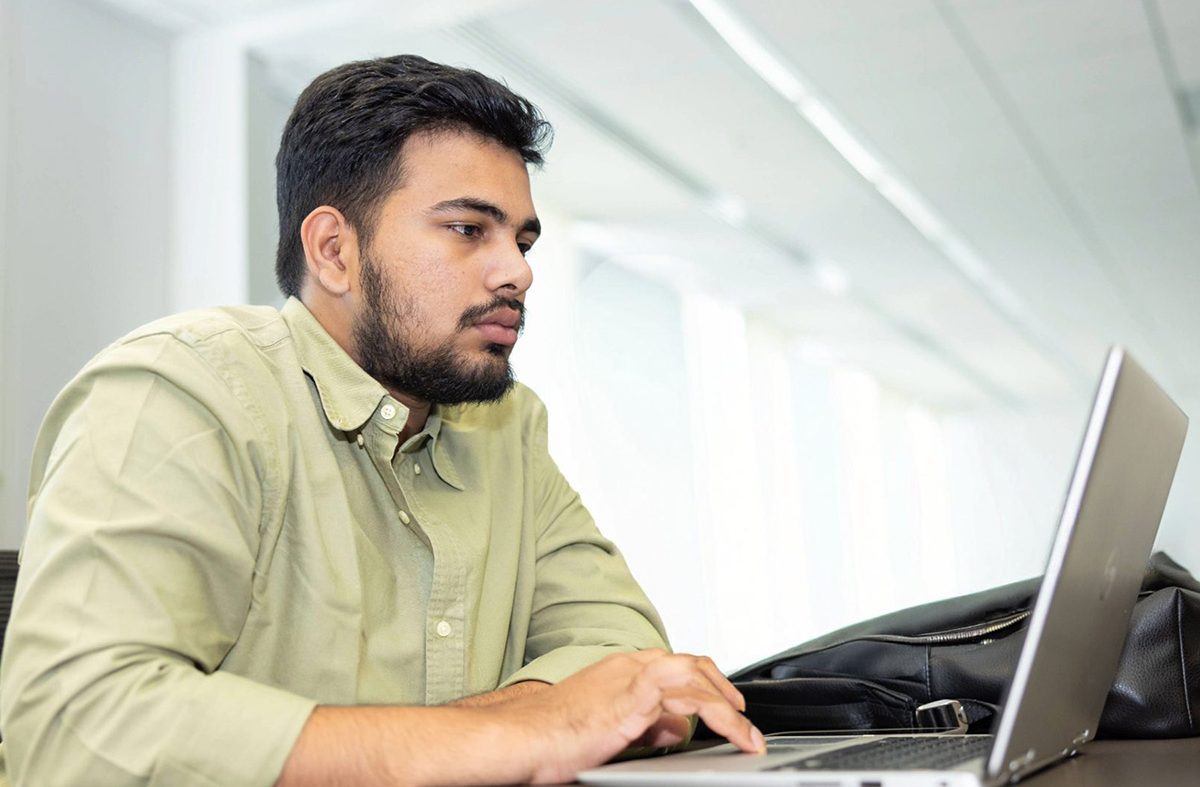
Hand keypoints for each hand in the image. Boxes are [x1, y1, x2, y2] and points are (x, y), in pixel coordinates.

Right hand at [503, 649, 765, 783]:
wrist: (520, 737)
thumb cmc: (550, 737)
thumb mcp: (609, 730)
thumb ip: (645, 725)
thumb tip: (673, 729)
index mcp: (620, 671)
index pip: (673, 666)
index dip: (703, 683)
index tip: (722, 704)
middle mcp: (629, 667)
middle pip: (691, 664)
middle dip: (721, 687)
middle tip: (741, 715)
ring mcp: (632, 679)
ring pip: (695, 677)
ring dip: (727, 705)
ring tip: (746, 733)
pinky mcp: (633, 699)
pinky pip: (688, 698)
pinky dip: (717, 713)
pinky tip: (730, 732)